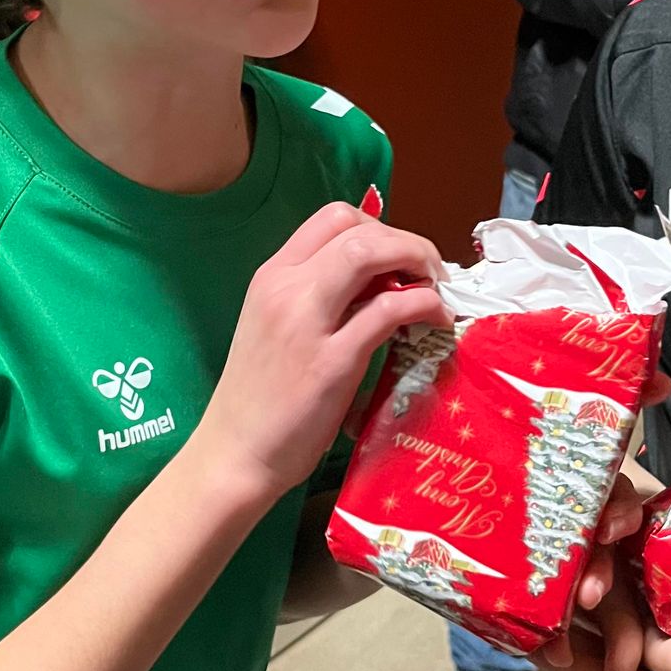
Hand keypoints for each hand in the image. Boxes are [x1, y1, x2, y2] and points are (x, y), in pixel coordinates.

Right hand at [199, 203, 449, 501]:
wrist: (234, 453)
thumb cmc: (259, 398)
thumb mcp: (277, 327)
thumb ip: (317, 296)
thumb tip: (379, 280)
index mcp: (271, 276)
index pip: (333, 218)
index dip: (380, 227)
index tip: (399, 258)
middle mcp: (285, 287)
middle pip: (358, 228)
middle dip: (407, 241)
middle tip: (428, 271)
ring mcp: (306, 321)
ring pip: (372, 253)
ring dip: (418, 261)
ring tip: (436, 289)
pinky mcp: (333, 361)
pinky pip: (391, 309)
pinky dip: (425, 305)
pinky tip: (436, 321)